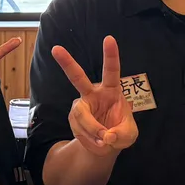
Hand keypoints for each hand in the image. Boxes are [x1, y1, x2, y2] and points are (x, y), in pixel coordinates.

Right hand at [50, 35, 137, 156]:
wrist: (105, 145)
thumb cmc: (120, 133)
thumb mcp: (129, 135)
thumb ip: (121, 135)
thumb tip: (106, 136)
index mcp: (111, 90)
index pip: (111, 70)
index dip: (111, 55)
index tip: (109, 38)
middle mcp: (93, 93)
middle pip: (77, 77)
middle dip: (67, 63)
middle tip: (55, 49)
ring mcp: (81, 105)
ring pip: (80, 114)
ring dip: (92, 130)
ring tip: (104, 141)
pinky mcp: (73, 118)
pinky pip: (78, 128)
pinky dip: (89, 138)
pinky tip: (97, 143)